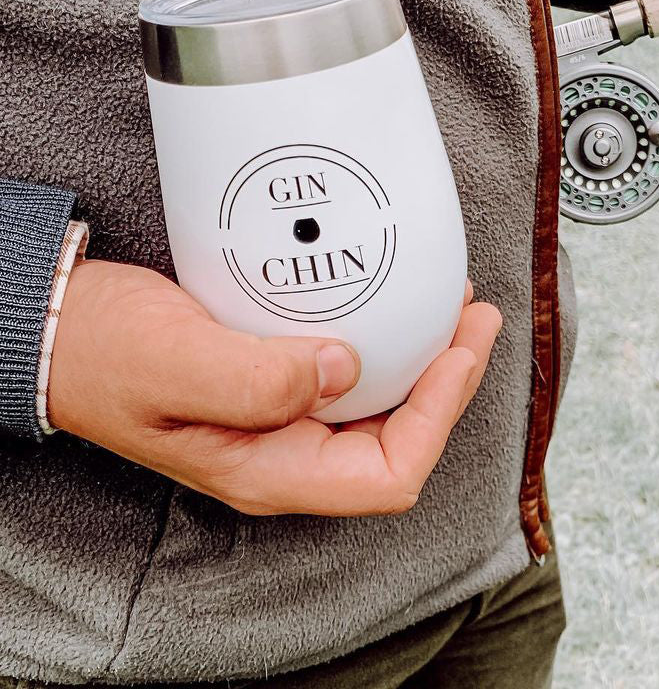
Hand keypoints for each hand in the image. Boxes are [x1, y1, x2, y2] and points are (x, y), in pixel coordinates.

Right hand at [50, 260, 500, 515]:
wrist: (66, 331)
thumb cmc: (106, 354)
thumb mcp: (174, 364)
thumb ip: (255, 379)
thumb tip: (345, 367)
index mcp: (270, 470)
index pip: (388, 474)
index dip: (438, 417)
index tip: (458, 350)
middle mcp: (287, 453)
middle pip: (400, 440)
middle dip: (449, 383)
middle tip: (473, 317)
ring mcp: (285, 420)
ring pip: (382, 407)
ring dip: (424, 360)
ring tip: (450, 306)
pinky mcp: (280, 384)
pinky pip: (353, 375)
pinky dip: (387, 341)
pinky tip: (394, 302)